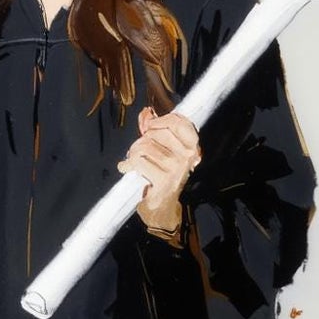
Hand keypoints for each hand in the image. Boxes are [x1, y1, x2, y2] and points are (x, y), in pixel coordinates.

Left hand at [118, 105, 200, 240]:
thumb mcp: (163, 150)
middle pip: (157, 132)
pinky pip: (139, 161)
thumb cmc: (162, 174)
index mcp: (192, 146)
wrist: (162, 206)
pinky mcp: (164, 179)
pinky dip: (127, 164)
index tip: (149, 126)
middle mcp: (188, 155)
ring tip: (132, 160)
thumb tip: (146, 112)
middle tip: (138, 150)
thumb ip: (156, 130)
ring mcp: (177, 167)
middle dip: (141, 139)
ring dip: (133, 153)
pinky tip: (126, 168)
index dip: (160, 120)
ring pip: (145, 146)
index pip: (178, 121)